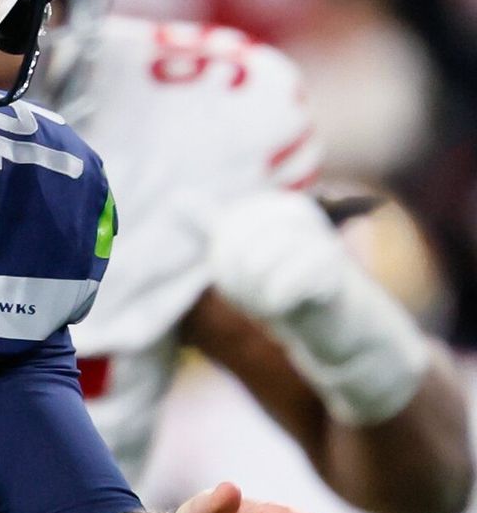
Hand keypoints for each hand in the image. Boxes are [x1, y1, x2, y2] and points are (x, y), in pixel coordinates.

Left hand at [204, 189, 348, 321]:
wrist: (335, 316)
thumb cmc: (284, 280)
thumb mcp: (245, 249)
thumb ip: (213, 223)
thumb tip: (177, 196)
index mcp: (275, 206)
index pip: (225, 238)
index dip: (227, 269)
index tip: (250, 278)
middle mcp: (299, 213)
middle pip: (237, 253)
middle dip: (243, 286)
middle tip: (265, 294)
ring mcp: (319, 236)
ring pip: (255, 269)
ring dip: (259, 297)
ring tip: (278, 299)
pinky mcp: (333, 268)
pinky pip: (280, 288)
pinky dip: (277, 304)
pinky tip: (294, 304)